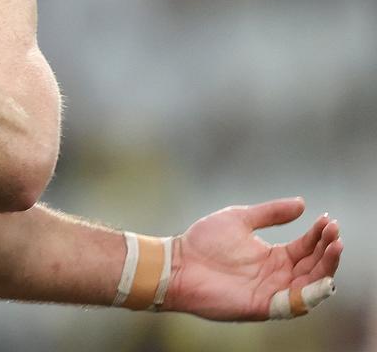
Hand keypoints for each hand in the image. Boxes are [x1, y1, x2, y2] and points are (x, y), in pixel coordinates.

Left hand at [164, 197, 340, 320]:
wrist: (176, 263)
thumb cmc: (203, 242)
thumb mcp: (240, 219)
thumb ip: (270, 213)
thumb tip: (302, 204)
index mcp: (274, 257)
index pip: (306, 248)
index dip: (319, 235)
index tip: (327, 219)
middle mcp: (277, 276)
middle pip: (315, 267)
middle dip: (328, 249)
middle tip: (334, 231)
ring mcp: (271, 292)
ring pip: (312, 285)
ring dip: (327, 267)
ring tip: (334, 246)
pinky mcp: (263, 306)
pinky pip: (295, 304)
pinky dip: (312, 293)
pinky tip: (321, 276)